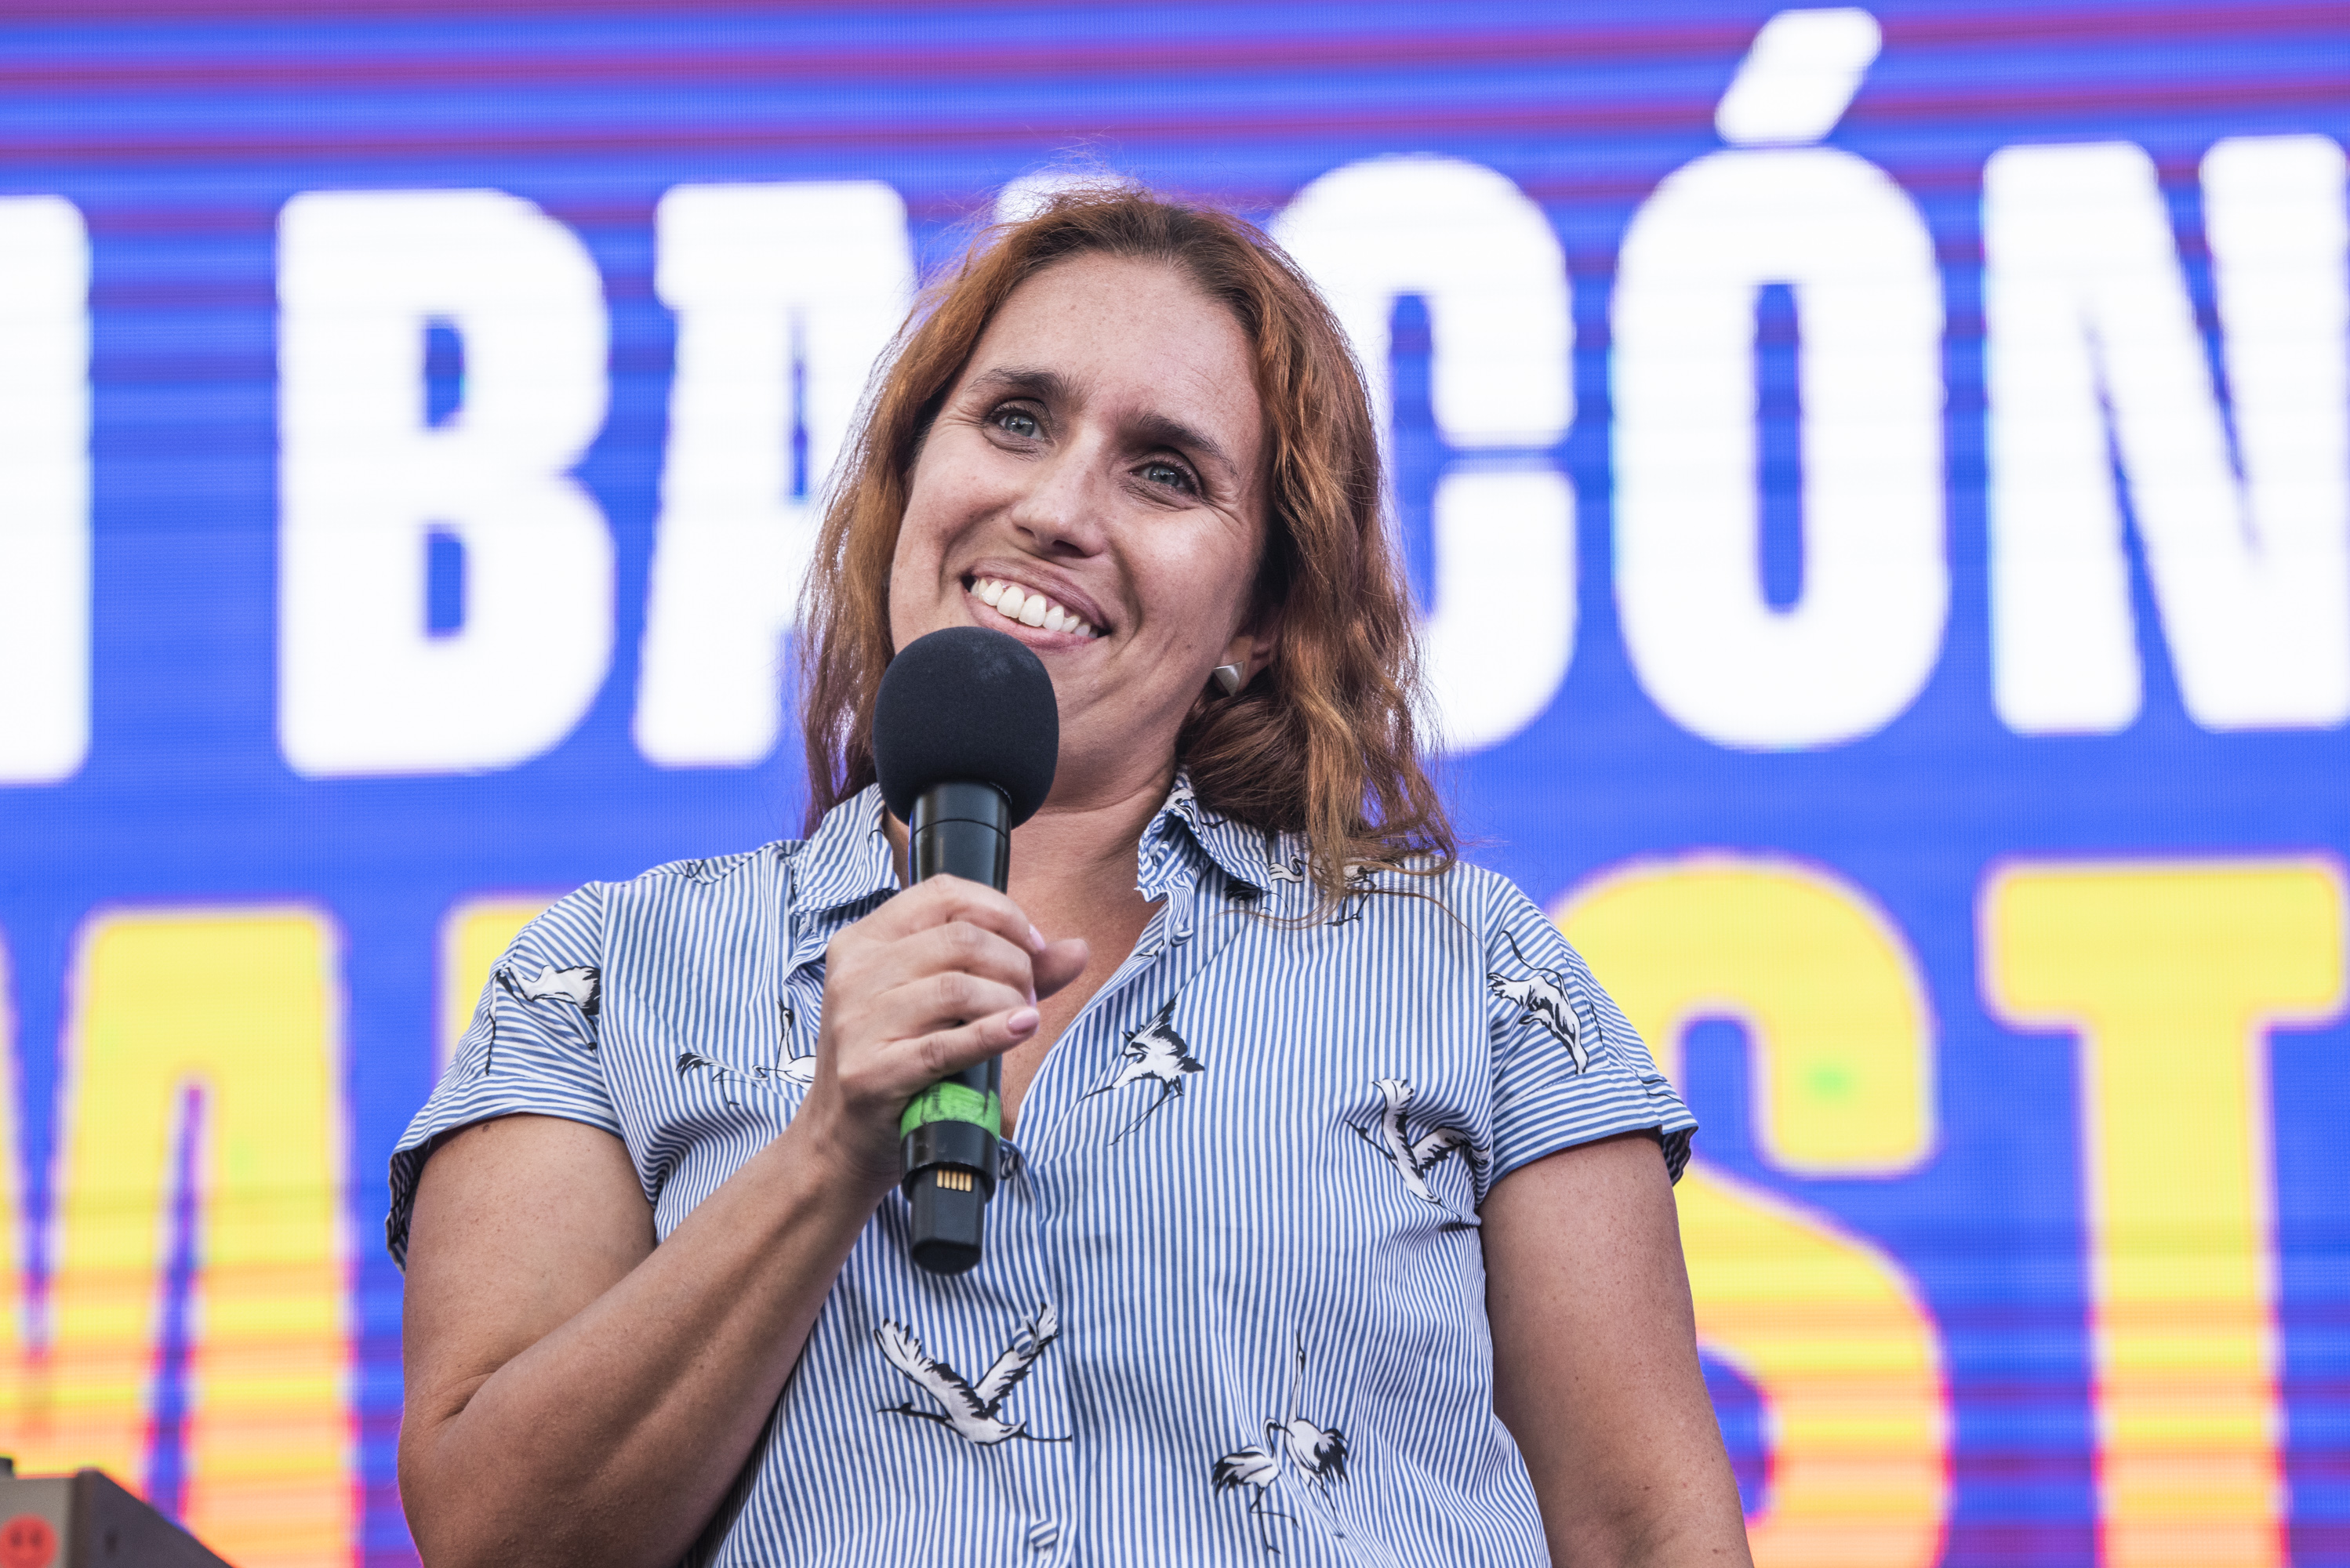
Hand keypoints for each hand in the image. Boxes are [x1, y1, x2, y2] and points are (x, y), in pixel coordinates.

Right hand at [798, 875, 1088, 1196]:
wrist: (841, 1139)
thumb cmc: (896, 1060)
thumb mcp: (937, 1002)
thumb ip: (1007, 969)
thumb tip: (1077, 949)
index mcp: (864, 941)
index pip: (943, 894)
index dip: (1002, 912)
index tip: (1032, 945)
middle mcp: (854, 973)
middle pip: (960, 940)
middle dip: (1015, 964)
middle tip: (1028, 997)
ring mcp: (857, 1023)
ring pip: (958, 987)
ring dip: (1008, 1002)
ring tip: (1020, 1020)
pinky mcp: (871, 1072)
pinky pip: (947, 1045)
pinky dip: (994, 1033)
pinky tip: (1021, 1029)